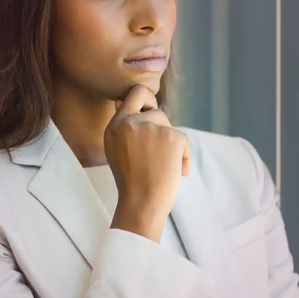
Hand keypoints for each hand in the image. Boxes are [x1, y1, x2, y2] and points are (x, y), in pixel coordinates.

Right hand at [104, 84, 190, 241]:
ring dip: (172, 143)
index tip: (151, 111)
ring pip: (169, 125)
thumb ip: (127, 130)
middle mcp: (130, 122)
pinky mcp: (170, 136)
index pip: (135, 93)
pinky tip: (177, 171)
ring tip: (166, 165)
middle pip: (156, 109)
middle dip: (162, 126)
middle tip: (160, 151)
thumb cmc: (132, 183)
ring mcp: (150, 128)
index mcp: (115, 126)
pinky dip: (184, 155)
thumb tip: (145, 108)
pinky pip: (183, 139)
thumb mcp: (118, 150)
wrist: (141, 204)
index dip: (147, 99)